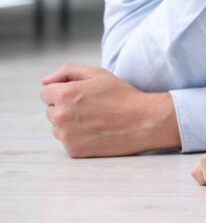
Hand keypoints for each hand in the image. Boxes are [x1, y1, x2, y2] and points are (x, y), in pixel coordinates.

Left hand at [40, 64, 179, 156]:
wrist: (144, 121)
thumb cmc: (122, 95)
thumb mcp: (98, 73)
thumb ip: (67, 71)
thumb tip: (44, 81)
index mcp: (64, 94)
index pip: (45, 93)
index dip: (64, 91)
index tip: (82, 95)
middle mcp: (61, 115)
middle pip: (50, 111)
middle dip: (65, 107)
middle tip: (91, 107)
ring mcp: (66, 135)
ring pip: (57, 127)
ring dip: (69, 124)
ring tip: (95, 120)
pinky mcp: (73, 151)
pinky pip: (67, 142)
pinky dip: (78, 138)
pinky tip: (97, 132)